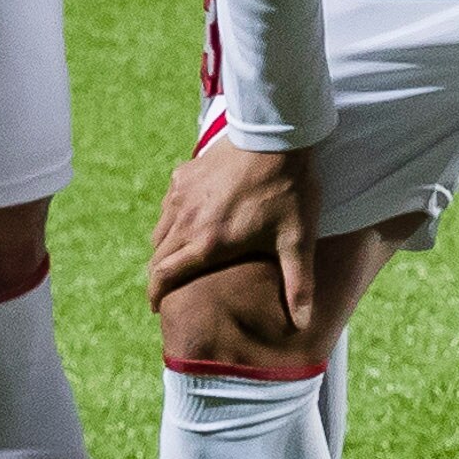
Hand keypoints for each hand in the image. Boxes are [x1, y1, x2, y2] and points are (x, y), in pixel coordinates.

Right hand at [150, 135, 319, 325]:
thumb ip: (298, 283)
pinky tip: (191, 222)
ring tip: (179, 260)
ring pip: (159, 232)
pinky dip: (172, 221)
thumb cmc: (289, 189)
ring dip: (164, 249)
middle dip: (159, 277)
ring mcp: (180, 196)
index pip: (163, 277)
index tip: (157, 308)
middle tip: (170, 289)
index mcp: (206, 243)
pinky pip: (168, 207)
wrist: (276, 135)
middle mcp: (185, 222)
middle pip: (157, 258)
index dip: (155, 296)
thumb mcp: (297, 239)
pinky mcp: (183, 175)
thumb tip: (304, 324)